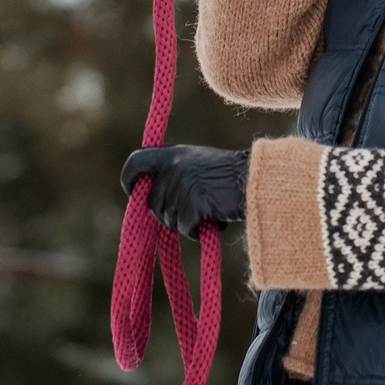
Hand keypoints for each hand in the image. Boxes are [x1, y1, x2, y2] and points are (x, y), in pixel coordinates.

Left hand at [120, 144, 250, 235]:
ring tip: (208, 210)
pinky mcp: (193, 203)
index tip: (132, 192)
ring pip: (169, 220)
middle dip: (168, 215)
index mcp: (172, 154)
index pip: (135, 162)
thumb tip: (148, 199)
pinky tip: (214, 219)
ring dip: (186, 223)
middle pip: (152, 204)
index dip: (129, 180)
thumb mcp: (196, 163)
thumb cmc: (230, 176)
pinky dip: (197, 230)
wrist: (256, 181)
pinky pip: (185, 228)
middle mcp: (173, 167)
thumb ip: (172, 174)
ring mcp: (182, 185)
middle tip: (193, 211)